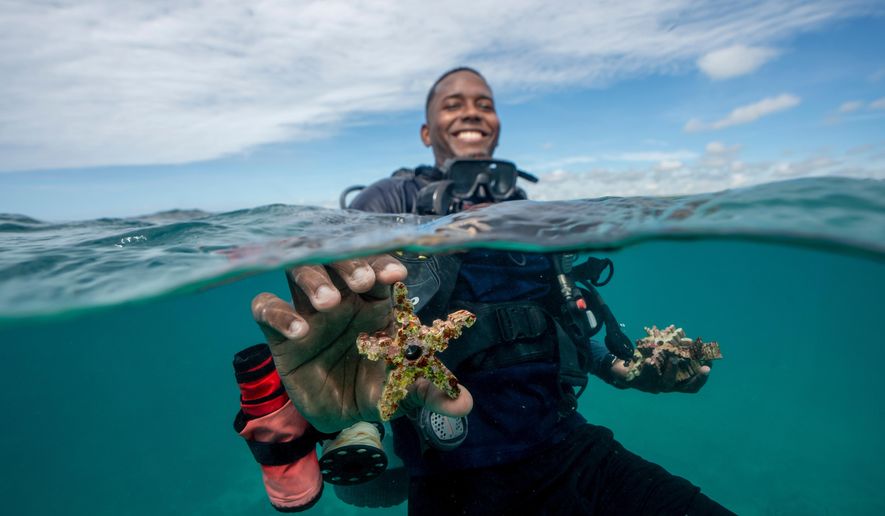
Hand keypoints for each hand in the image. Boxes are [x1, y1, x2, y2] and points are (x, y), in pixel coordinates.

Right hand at [251, 255, 472, 431]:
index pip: (378, 269)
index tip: (397, 275)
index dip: (384, 265)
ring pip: (301, 271)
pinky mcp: (280, 332)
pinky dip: (278, 312)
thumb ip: (430, 393)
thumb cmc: (376, 388)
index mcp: (375, 300)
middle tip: (362, 281)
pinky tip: (298, 330)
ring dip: (313, 280)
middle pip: (338, 259)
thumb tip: (464, 404)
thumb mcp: (403, 393)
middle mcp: (342, 296)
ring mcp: (308, 310)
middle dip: (350, 264)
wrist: (339, 415)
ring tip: (329, 303)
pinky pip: (266, 307)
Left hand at [610, 357, 710, 393]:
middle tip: (705, 368)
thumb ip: (675, 349)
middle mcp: (665, 386)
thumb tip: (689, 339)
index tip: (711, 365)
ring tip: (675, 359)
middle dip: (697, 378)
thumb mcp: (662, 354)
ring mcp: (652, 386)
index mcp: (673, 381)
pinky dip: (649, 368)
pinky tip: (650, 360)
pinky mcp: (638, 382)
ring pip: (665, 383)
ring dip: (672, 370)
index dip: (702, 376)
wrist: (621, 367)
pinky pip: (644, 377)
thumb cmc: (646, 360)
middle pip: (685, 387)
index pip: (692, 385)